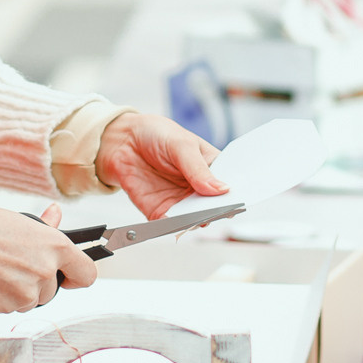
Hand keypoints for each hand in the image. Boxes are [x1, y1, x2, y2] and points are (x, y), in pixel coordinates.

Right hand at [0, 199, 96, 312]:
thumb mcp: (21, 220)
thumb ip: (45, 228)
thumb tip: (56, 216)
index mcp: (55, 247)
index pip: (87, 274)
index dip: (77, 276)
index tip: (70, 275)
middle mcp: (44, 272)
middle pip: (52, 290)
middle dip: (37, 280)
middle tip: (14, 262)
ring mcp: (24, 293)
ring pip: (29, 300)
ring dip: (18, 290)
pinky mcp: (3, 308)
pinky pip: (8, 307)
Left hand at [94, 113, 225, 218]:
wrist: (123, 141)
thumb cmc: (157, 135)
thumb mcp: (182, 145)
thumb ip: (198, 169)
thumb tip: (222, 189)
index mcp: (211, 168)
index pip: (229, 185)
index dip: (236, 194)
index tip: (238, 200)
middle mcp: (198, 188)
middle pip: (214, 207)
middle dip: (217, 211)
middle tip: (217, 210)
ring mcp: (180, 202)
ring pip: (194, 219)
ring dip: (196, 222)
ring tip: (197, 218)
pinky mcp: (160, 211)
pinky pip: (169, 225)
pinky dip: (173, 227)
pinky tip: (175, 223)